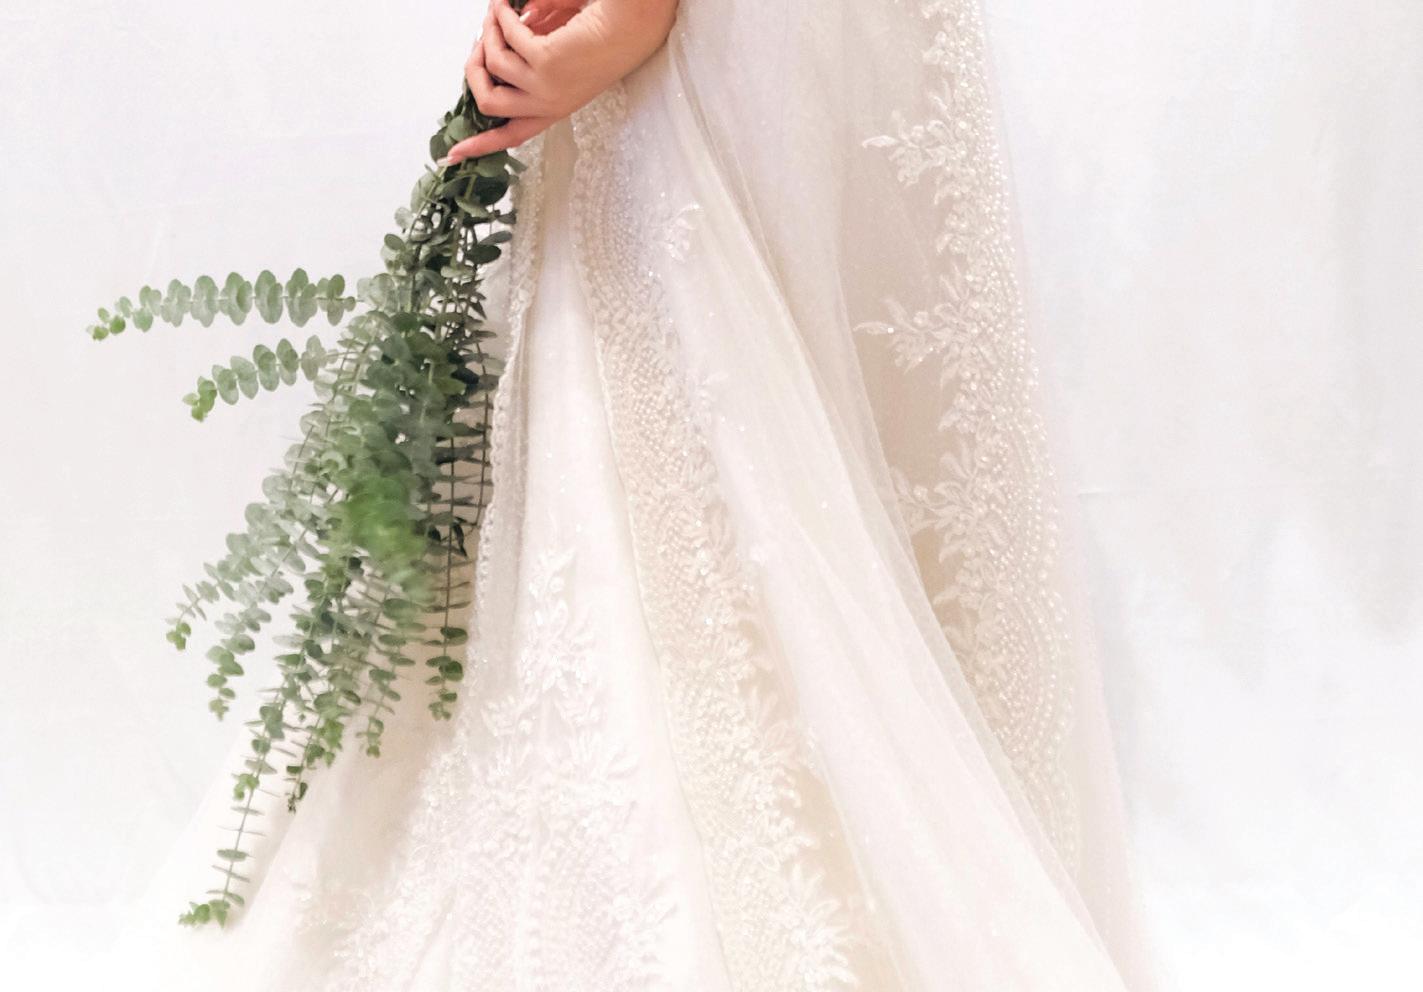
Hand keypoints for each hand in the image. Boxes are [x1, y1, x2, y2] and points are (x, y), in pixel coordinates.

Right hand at [442, 0, 678, 164]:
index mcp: (552, 109)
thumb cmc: (599, 37)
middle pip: (487, 102)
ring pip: (492, 66)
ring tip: (497, 13)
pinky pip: (505, 40)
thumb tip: (490, 46)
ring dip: (488, 34)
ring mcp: (547, 86)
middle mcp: (548, 104)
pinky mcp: (546, 62)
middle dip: (473, 69)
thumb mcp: (557, 59)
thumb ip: (523, 62)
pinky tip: (504, 5)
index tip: (452, 154)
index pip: (510, 136)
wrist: (630, 25)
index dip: (480, 145)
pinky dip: (499, 18)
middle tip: (479, 41)